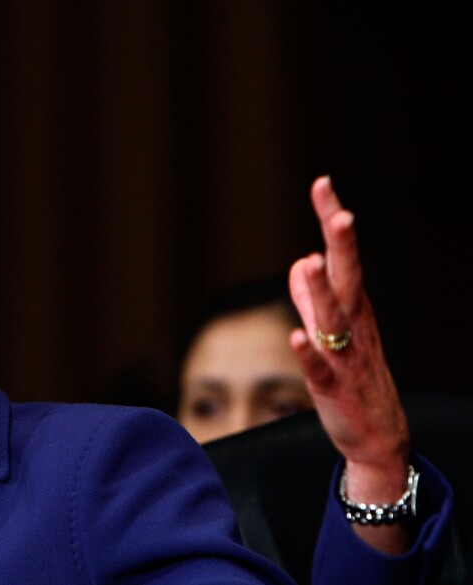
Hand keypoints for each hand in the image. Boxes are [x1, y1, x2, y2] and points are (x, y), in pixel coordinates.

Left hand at [288, 175, 410, 552]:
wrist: (377, 436)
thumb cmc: (353, 376)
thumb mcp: (333, 331)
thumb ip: (311, 296)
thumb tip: (299, 261)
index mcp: (352, 308)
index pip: (340, 257)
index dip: (331, 222)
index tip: (322, 184)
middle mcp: (352, 326)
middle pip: (347, 279)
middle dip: (342, 246)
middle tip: (342, 213)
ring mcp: (344, 357)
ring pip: (333, 320)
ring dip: (321, 293)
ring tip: (311, 263)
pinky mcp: (332, 388)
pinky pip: (319, 369)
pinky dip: (308, 353)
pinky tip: (296, 337)